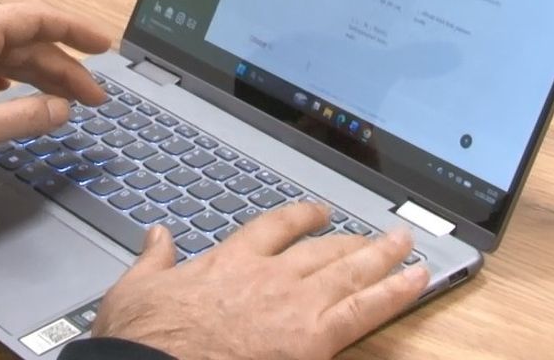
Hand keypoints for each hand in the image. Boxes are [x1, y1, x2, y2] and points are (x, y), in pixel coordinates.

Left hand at [0, 2, 110, 173]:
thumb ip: (26, 116)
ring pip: (6, 50)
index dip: (76, 31)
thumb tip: (62, 109)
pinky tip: (18, 91)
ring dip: (37, 73)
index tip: (104, 45)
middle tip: (92, 95)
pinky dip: (11, 74)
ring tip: (64, 100)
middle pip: (25, 38)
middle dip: (63, 66)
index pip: (37, 18)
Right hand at [93, 203, 429, 359]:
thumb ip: (153, 260)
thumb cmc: (144, 340)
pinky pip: (367, 309)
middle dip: (353, 239)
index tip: (316, 213)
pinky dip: (397, 292)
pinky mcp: (314, 339)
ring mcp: (296, 304)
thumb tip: (156, 237)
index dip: (300, 218)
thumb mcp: (134, 291)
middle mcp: (269, 276)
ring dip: (384, 255)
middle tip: (377, 233)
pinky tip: (419, 279)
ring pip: (351, 270)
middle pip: (322, 248)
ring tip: (407, 245)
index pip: (273, 228)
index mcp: (229, 262)